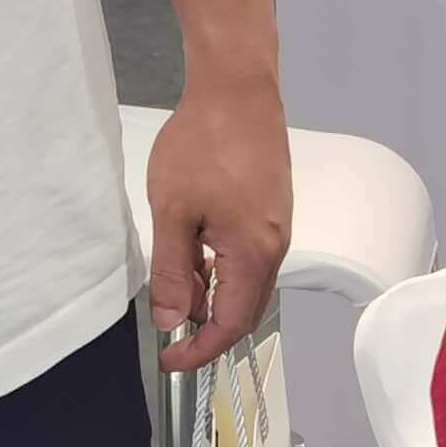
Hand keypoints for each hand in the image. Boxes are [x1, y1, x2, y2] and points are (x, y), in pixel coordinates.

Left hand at [144, 79, 291, 375]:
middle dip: (208, 328)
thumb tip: (173, 321)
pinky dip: (222, 270)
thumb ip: (173, 271)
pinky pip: (249, 257)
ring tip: (174, 290)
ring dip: (213, 296)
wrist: (237, 87)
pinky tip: (195, 255)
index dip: (201, 350)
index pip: (232, 324)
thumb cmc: (200, 146)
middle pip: (246, 309)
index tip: (169, 360)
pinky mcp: (271, 207)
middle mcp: (275, 246)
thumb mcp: (173, 212)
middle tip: (168, 331)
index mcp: (254, 254)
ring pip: (247, 282)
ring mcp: (276, 225)